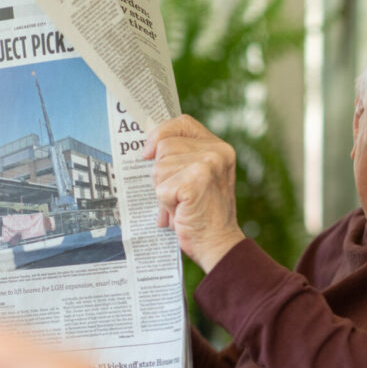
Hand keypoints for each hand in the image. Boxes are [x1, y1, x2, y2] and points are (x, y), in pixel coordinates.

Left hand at [143, 115, 245, 272]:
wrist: (219, 245)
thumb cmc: (205, 215)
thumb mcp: (199, 178)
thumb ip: (182, 159)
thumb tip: (146, 150)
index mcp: (220, 148)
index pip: (183, 123)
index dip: (162, 133)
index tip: (148, 152)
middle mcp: (217, 152)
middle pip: (165, 146)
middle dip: (162, 173)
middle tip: (179, 195)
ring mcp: (208, 165)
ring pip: (160, 167)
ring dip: (164, 190)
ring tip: (182, 205)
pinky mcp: (195, 181)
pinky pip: (161, 188)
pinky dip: (166, 204)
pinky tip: (182, 212)